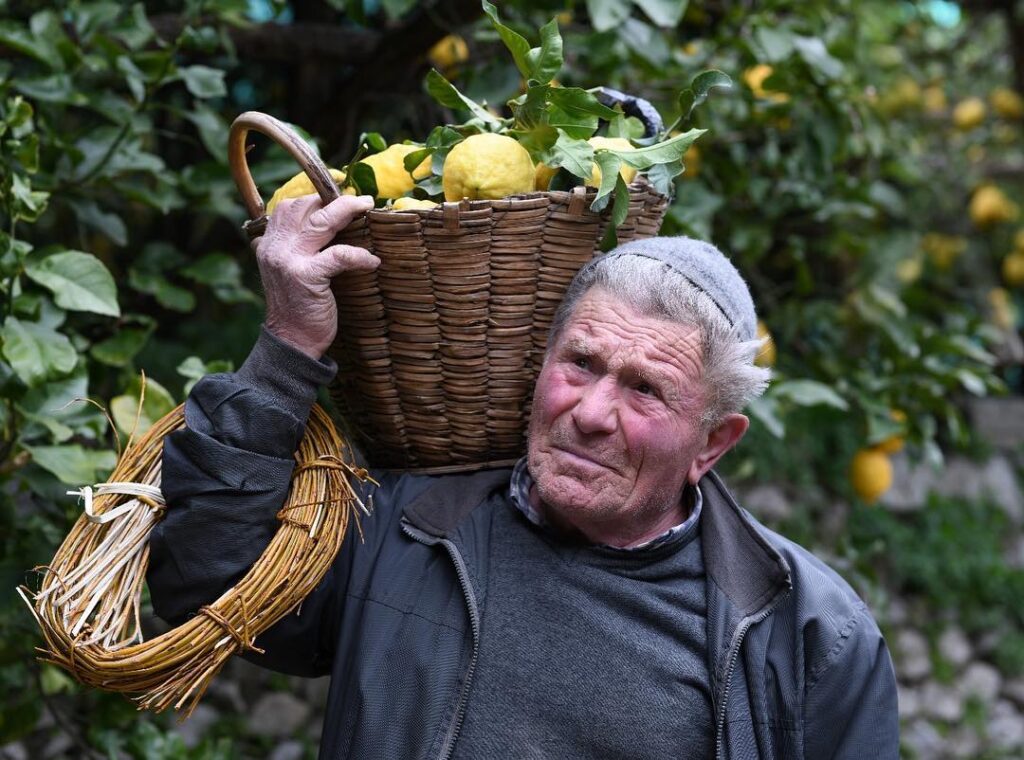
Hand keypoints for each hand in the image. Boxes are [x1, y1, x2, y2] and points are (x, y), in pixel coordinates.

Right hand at [255, 193, 378, 358]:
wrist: (291, 341)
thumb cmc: (298, 306)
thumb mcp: (289, 271)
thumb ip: (297, 248)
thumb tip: (325, 225)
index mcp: (269, 244)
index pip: (288, 206)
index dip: (313, 194)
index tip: (336, 187)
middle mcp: (275, 247)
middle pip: (303, 206)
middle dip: (332, 198)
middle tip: (358, 200)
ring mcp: (289, 260)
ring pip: (321, 221)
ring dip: (346, 209)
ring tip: (366, 206)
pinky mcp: (306, 276)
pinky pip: (339, 255)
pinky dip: (359, 255)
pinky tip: (372, 261)